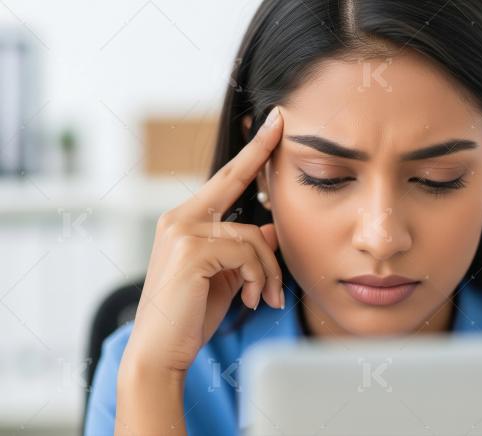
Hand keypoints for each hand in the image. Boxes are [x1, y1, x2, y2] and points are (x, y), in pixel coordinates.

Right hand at [121, 106, 284, 374]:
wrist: (161, 351)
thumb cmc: (191, 314)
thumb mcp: (228, 276)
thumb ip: (246, 249)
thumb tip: (273, 228)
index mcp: (186, 220)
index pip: (225, 178)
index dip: (251, 150)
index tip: (273, 123)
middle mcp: (180, 218)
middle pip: (236, 183)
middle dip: (260, 153)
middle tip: (282, 123)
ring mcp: (183, 231)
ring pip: (253, 234)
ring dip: (269, 270)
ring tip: (265, 297)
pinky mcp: (191, 250)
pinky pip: (248, 252)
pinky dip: (259, 278)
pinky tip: (253, 300)